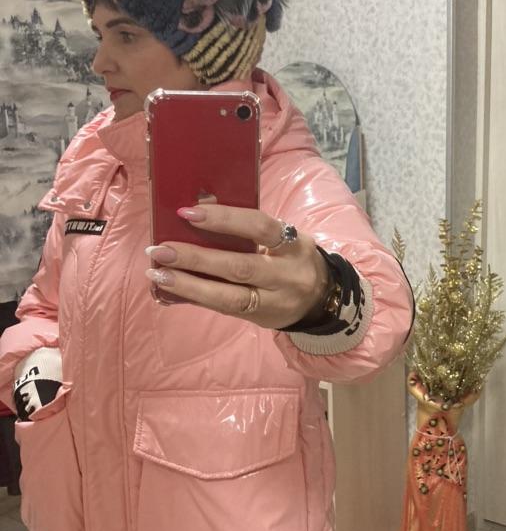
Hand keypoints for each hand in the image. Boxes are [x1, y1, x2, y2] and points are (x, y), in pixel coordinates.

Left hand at [144, 204, 330, 328]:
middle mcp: (288, 275)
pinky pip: (225, 309)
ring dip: (188, 284)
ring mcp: (275, 301)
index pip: (259, 227)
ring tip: (158, 273)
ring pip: (229, 296)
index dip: (224, 219)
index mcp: (293, 245)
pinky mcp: (261, 319)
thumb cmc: (291, 259)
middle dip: (196, 257)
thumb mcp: (282, 239)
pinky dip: (197, 297)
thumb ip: (249, 230)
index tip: (187, 213)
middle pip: (239, 266)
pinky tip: (173, 289)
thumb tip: (197, 211)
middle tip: (161, 249)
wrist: (322, 298)